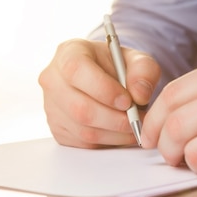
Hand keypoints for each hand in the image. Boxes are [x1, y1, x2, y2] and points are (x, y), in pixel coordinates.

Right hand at [38, 38, 160, 147]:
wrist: (105, 80)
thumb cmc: (118, 67)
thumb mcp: (136, 60)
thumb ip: (144, 71)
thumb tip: (140, 94)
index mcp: (68, 53)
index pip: (77, 71)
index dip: (104, 89)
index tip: (128, 100)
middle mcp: (53, 80)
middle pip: (79, 108)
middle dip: (115, 119)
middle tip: (137, 120)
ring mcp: (51, 107)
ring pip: (83, 129)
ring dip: (115, 133)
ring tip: (134, 126)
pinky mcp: (57, 128)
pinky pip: (83, 142)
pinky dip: (107, 141)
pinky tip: (120, 132)